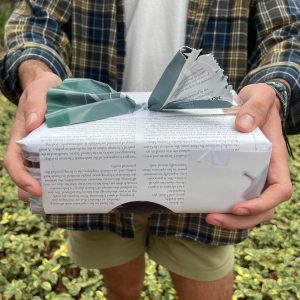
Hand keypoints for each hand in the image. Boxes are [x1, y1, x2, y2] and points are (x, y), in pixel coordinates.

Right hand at [3, 60, 61, 201]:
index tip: (34, 189)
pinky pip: (53, 165)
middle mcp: (28, 146)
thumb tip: (33, 125)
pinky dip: (57, 177)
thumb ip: (37, 103)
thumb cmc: (44, 87)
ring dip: (45, 188)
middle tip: (49, 202)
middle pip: (24, 173)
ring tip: (61, 200)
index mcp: (20, 135)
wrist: (52, 86)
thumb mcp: (40, 89)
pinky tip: (71, 184)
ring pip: (38, 173)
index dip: (20, 177)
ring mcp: (40, 148)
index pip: (13, 161)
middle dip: (32, 190)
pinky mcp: (54, 148)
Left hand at [206, 83, 292, 228]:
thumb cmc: (258, 101)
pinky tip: (205, 204)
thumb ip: (256, 107)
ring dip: (230, 219)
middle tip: (212, 218)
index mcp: (276, 159)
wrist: (250, 103)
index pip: (279, 191)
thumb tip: (243, 126)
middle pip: (262, 209)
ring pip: (249, 209)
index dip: (262, 204)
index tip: (239, 208)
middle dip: (239, 220)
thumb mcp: (261, 96)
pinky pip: (235, 196)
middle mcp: (266, 173)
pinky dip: (224, 206)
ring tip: (207, 217)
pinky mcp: (238, 175)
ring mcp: (252, 176)